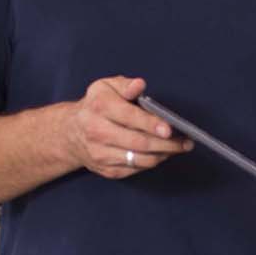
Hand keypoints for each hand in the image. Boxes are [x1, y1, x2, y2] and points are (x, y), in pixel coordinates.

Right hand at [63, 77, 191, 178]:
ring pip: (139, 159)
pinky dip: (151, 162)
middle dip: (166, 144)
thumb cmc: (96, 105)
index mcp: (99, 107)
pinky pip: (135, 169)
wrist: (70, 132)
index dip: (151, 124)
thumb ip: (126, 85)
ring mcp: (101, 153)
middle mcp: (97, 132)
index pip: (129, 117)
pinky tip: (161, 153)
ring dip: (163, 155)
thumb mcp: (106, 86)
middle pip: (138, 142)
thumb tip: (140, 85)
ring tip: (178, 148)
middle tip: (185, 142)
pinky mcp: (106, 169)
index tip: (169, 129)